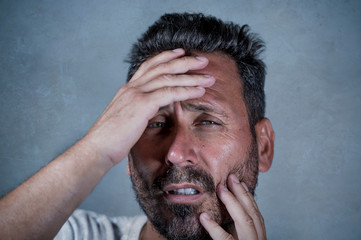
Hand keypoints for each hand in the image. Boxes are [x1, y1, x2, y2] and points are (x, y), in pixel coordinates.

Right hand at [83, 49, 215, 164]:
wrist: (97, 148)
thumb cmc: (111, 139)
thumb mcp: (125, 119)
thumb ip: (137, 110)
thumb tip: (149, 111)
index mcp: (128, 89)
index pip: (149, 66)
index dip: (165, 57)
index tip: (180, 52)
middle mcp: (132, 87)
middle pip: (162, 67)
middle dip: (184, 61)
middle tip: (202, 60)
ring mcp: (136, 94)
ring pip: (168, 77)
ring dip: (191, 76)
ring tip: (209, 76)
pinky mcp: (141, 105)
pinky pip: (169, 93)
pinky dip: (187, 90)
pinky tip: (200, 91)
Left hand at [200, 174, 265, 239]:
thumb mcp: (236, 237)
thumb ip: (232, 228)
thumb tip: (221, 209)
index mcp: (257, 237)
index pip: (256, 215)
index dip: (249, 198)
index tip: (241, 183)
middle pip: (253, 214)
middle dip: (242, 194)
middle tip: (231, 177)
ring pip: (245, 221)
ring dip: (232, 202)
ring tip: (220, 189)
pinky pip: (224, 238)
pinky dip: (214, 227)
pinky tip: (204, 217)